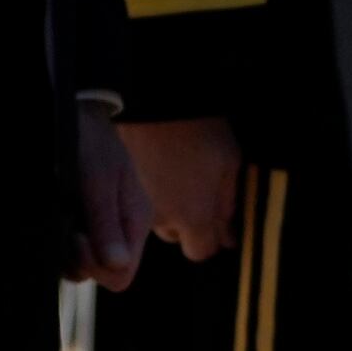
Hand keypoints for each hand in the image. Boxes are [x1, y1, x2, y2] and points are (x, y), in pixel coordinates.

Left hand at [64, 101, 147, 289]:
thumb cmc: (89, 144)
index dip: (96, 267)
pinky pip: (74, 251)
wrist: (77, 118)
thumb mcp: (98, 180)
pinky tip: (59, 219)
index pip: (122, 276)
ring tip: (61, 221)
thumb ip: (107, 224)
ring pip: (85, 267)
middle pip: (103, 274)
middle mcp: (121, 230)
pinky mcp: (86, 223)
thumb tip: (117, 266)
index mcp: (134, 222)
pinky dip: (62, 243)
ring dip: (67, 253)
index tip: (77, 238)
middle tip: (66, 230)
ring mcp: (104, 228)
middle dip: (81, 260)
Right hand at [120, 116, 242, 260]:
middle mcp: (161, 217)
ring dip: (168, 209)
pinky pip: (138, 202)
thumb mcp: (230, 161)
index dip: (211, 238)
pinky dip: (150, 194)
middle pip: (176, 236)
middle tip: (198, 192)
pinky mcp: (122, 187)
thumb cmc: (199, 127)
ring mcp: (137, 202)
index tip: (218, 221)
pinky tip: (159, 170)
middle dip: (188, 222)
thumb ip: (229, 203)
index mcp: (191, 215)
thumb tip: (229, 236)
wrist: (155, 99)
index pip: (200, 251)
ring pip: (156, 220)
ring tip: (176, 177)